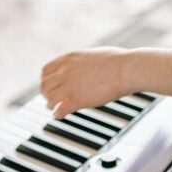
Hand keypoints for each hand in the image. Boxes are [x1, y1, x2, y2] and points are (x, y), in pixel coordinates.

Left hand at [41, 48, 171, 116]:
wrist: (126, 69)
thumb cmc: (117, 61)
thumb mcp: (92, 55)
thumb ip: (81, 62)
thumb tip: (84, 66)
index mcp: (68, 58)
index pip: (45, 71)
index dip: (46, 80)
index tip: (49, 86)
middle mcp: (64, 71)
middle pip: (44, 86)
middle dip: (47, 94)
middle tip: (51, 100)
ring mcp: (69, 86)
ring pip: (49, 99)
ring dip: (51, 105)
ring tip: (55, 109)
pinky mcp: (77, 100)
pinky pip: (59, 110)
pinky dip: (58, 114)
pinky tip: (61, 116)